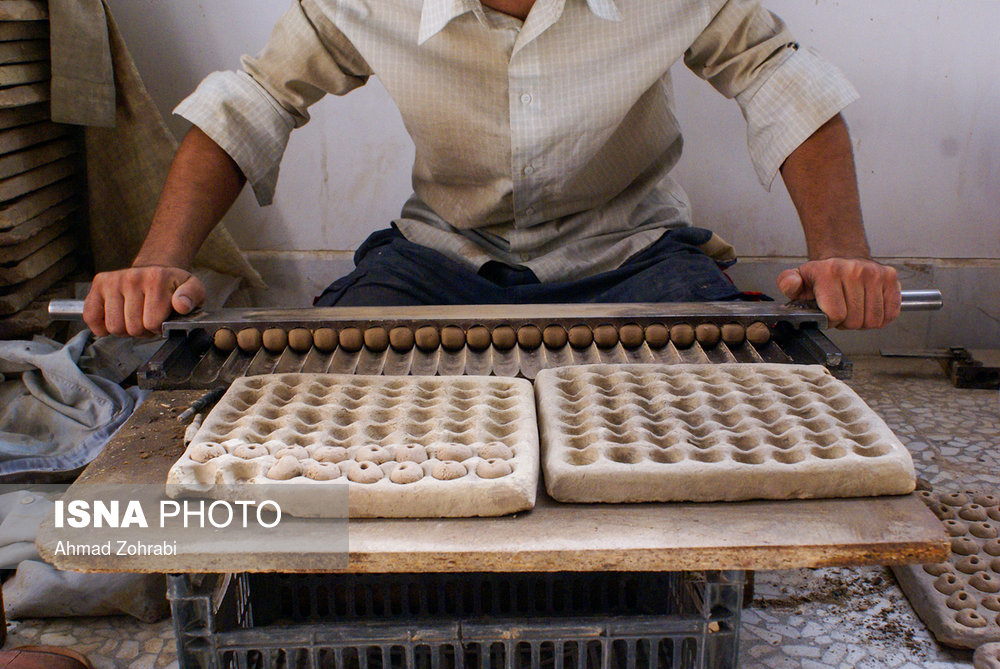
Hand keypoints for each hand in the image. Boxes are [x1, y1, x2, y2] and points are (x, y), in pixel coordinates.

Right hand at [83, 266, 205, 336]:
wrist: (156, 269)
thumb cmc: (173, 285)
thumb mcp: (193, 288)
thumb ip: (192, 297)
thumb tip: (181, 305)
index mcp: (156, 279)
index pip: (152, 323)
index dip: (158, 329)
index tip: (162, 321)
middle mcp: (132, 277)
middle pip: (132, 328)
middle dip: (142, 331)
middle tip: (148, 320)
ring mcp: (113, 280)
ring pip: (113, 326)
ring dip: (125, 330)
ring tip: (134, 319)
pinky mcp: (99, 284)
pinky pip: (91, 316)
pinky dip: (101, 326)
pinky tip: (115, 319)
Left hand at [777, 258, 900, 328]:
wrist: (843, 257)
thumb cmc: (821, 275)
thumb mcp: (798, 278)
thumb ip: (788, 283)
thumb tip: (791, 284)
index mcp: (829, 272)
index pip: (836, 315)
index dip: (831, 321)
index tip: (828, 314)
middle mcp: (854, 271)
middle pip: (855, 321)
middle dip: (846, 323)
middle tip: (841, 311)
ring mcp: (875, 273)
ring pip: (874, 320)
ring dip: (863, 321)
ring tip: (853, 309)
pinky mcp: (890, 278)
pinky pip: (891, 313)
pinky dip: (881, 317)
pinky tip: (869, 308)